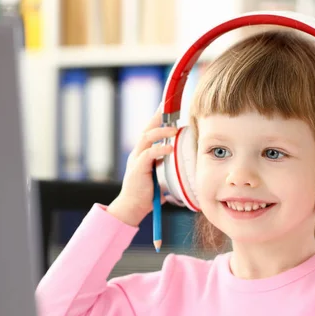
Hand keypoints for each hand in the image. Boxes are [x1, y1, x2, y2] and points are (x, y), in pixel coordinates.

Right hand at [107, 107, 177, 226]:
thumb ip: (166, 168)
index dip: (158, 119)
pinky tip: (170, 148)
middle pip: (147, 129)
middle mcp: (138, 153)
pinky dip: (160, 149)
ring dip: (161, 132)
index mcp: (143, 153)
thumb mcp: (159, 176)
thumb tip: (182, 166)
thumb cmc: (146, 194)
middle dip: (157, 117)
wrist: (132, 208)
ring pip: (146, 138)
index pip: (150, 131)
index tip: (167, 107)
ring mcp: (136, 160)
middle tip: (168, 107)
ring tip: (174, 129)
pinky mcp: (138, 169)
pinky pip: (148, 154)